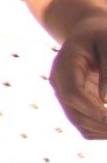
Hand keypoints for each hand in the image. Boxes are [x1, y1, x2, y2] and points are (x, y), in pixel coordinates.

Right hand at [51, 20, 106, 138]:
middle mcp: (60, 83)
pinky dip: (102, 129)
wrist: (88, 32)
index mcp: (64, 65)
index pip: (73, 94)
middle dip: (103, 124)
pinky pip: (85, 124)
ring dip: (103, 129)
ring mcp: (65, 94)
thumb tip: (106, 100)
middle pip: (75, 114)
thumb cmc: (101, 34)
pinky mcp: (73, 102)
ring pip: (80, 123)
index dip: (94, 110)